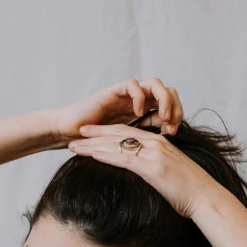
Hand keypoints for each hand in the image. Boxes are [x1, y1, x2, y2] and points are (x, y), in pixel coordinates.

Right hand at [51, 77, 182, 144]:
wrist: (69, 136)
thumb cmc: (94, 145)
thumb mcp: (125, 149)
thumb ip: (141, 148)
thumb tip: (161, 162)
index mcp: (143, 114)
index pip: (170, 107)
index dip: (177, 117)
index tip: (173, 135)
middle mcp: (137, 102)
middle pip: (168, 92)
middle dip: (175, 106)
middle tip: (171, 125)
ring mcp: (125, 96)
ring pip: (154, 84)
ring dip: (163, 99)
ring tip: (162, 117)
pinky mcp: (112, 92)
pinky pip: (132, 85)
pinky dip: (140, 97)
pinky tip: (139, 113)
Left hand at [67, 123, 223, 218]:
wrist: (206, 199)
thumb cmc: (190, 192)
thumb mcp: (170, 176)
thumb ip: (155, 170)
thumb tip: (144, 177)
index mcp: (160, 144)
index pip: (129, 133)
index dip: (107, 131)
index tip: (90, 132)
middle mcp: (156, 144)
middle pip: (119, 134)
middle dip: (95, 133)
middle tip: (76, 132)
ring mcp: (155, 155)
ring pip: (118, 144)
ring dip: (93, 144)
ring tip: (74, 145)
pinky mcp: (153, 168)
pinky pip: (125, 158)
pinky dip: (106, 155)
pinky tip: (91, 154)